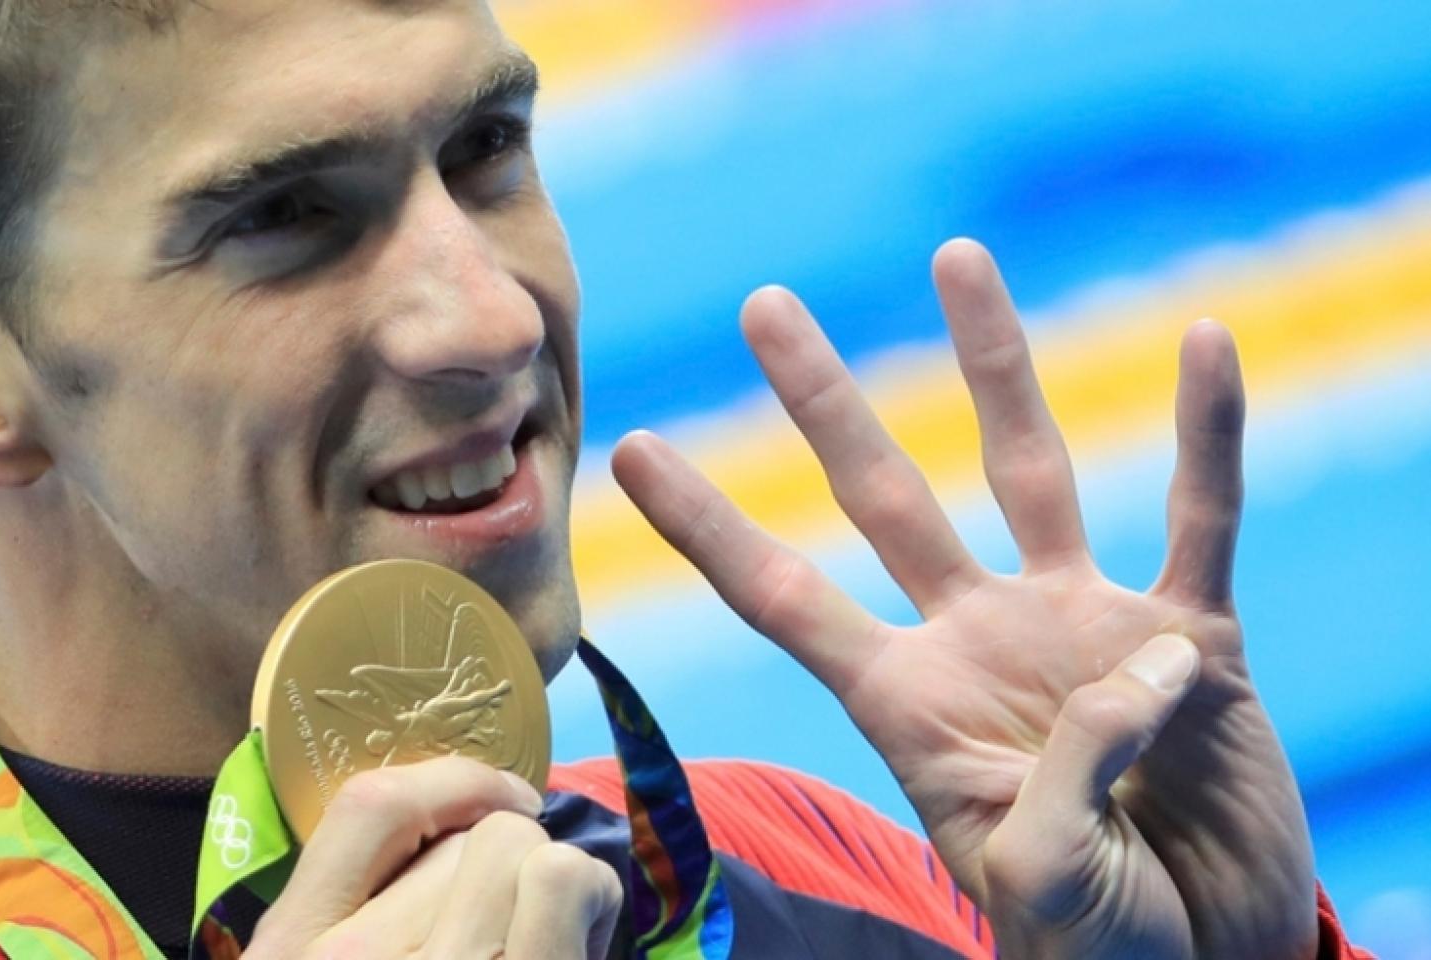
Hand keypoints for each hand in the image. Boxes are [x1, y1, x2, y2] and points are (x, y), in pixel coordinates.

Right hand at [245, 757, 621, 958]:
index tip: (506, 798)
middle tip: (521, 932)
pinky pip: (562, 877)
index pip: (369, 809)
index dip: (454, 782)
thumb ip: (362, 918)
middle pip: (468, 833)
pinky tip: (585, 941)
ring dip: (561, 885)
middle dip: (510, 869)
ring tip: (553, 944)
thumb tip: (453, 824)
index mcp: (291, 952)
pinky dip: (592, 903)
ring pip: (519, 844)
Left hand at [612, 240, 1316, 958]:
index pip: (782, 596)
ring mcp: (1080, 625)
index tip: (636, 447)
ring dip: (993, 361)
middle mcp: (976, 638)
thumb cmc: (1094, 940)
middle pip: (884, 494)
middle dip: (823, 400)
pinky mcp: (1189, 635)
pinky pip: (1199, 515)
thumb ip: (1068, 770)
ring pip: (1028, 467)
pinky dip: (1207, 433)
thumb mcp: (1042, 878)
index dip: (710, 526)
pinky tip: (1206, 341)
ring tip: (955, 256)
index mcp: (904, 702)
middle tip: (764, 302)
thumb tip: (1141, 660)